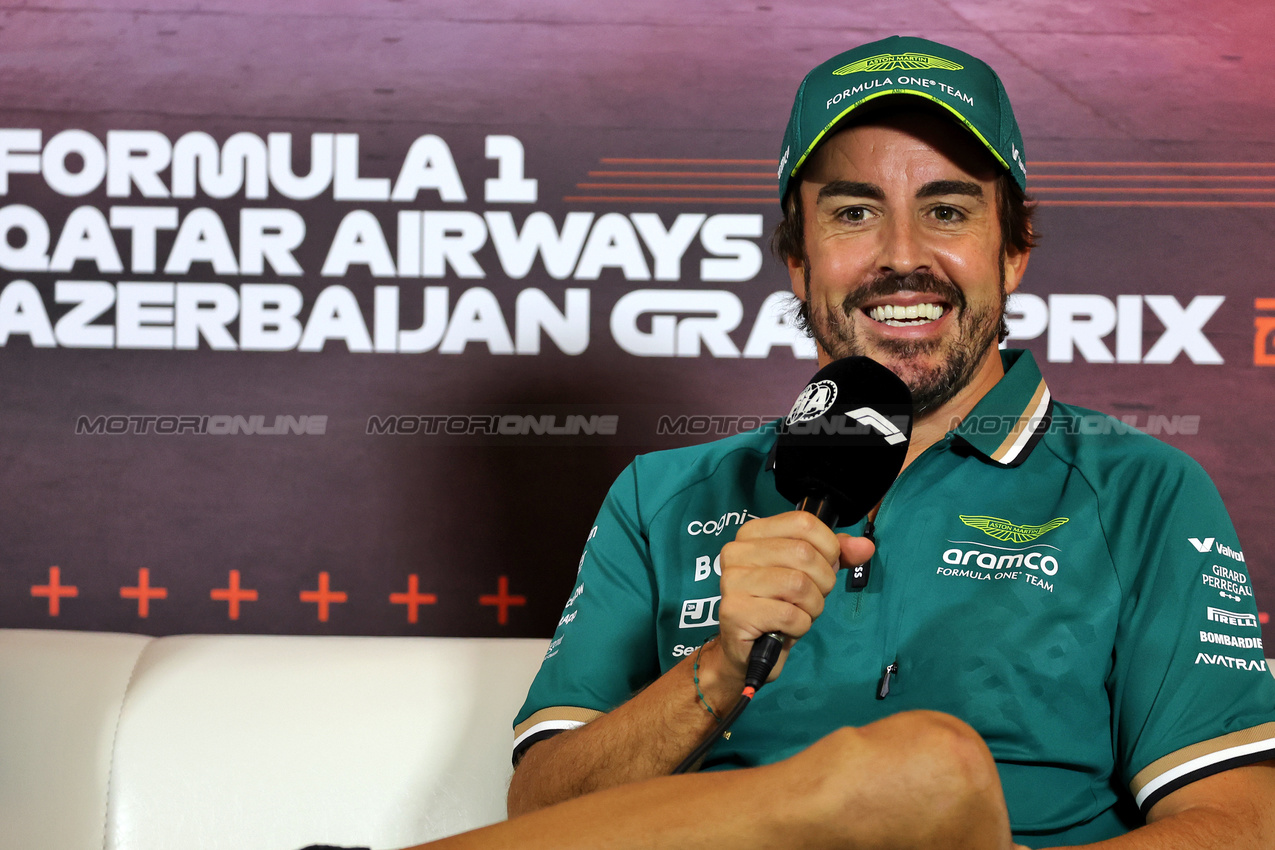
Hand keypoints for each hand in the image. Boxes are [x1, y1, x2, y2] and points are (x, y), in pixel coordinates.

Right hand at [710, 511, 874, 689]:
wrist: (750, 652)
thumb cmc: (779, 607)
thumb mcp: (809, 575)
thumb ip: (835, 556)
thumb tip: (865, 546)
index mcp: (752, 534)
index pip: (803, 523)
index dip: (828, 547)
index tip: (824, 566)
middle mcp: (736, 552)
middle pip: (803, 553)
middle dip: (822, 582)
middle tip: (810, 597)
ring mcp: (732, 581)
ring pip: (799, 584)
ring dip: (812, 606)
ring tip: (799, 613)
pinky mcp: (735, 611)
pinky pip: (789, 614)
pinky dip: (800, 626)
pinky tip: (786, 628)